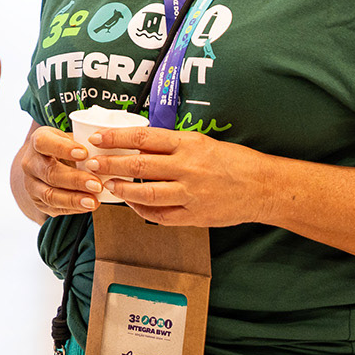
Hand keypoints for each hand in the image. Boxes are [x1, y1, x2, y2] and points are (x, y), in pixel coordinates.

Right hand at [11, 122, 101, 220]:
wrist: (44, 165)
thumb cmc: (64, 147)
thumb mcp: (70, 138)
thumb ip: (83, 143)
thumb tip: (106, 149)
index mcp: (38, 141)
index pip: (44, 142)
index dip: (63, 148)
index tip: (84, 153)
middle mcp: (30, 163)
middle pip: (50, 173)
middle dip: (75, 180)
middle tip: (97, 184)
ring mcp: (32, 185)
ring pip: (50, 195)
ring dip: (73, 199)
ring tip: (93, 202)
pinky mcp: (38, 203)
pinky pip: (54, 208)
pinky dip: (73, 208)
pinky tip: (88, 206)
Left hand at [82, 126, 270, 227]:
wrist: (263, 187)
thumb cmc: (233, 161)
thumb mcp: (202, 143)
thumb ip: (172, 146)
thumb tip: (138, 147)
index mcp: (189, 145)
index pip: (144, 138)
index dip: (117, 138)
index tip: (97, 139)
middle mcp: (188, 168)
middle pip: (139, 166)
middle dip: (110, 165)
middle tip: (91, 164)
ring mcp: (190, 194)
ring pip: (146, 194)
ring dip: (122, 190)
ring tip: (108, 185)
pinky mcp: (194, 216)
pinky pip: (161, 216)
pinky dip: (143, 210)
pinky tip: (133, 204)